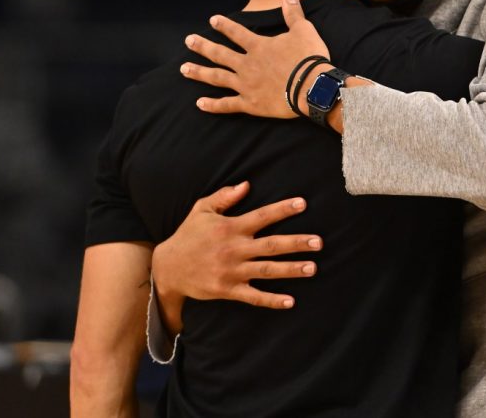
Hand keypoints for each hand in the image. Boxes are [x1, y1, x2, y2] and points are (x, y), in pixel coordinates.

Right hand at [152, 182, 322, 331]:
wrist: (167, 268)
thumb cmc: (188, 235)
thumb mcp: (201, 210)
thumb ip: (224, 196)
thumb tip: (247, 184)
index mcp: (230, 227)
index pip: (262, 216)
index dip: (283, 209)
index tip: (303, 204)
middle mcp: (234, 249)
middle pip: (271, 245)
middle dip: (296, 243)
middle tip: (318, 242)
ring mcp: (231, 271)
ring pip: (267, 270)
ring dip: (291, 269)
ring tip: (313, 268)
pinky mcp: (227, 290)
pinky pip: (253, 297)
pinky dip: (271, 300)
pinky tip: (290, 301)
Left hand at [181, 0, 329, 117]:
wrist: (313, 87)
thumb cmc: (309, 58)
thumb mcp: (303, 30)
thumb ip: (293, 12)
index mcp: (259, 47)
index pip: (237, 33)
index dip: (224, 25)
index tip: (212, 20)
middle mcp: (247, 64)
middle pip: (219, 54)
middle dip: (202, 46)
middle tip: (187, 41)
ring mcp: (246, 85)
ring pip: (217, 77)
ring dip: (199, 72)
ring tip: (183, 69)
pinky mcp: (250, 104)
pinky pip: (227, 105)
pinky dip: (213, 105)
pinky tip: (199, 104)